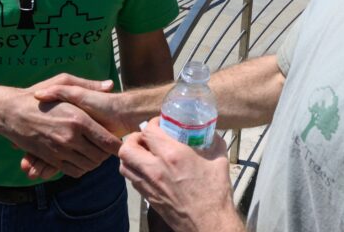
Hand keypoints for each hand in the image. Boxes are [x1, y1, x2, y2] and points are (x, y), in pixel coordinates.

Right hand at [20, 80, 134, 179]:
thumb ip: (89, 85)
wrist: (11, 112)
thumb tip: (110, 85)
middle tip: (107, 147)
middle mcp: (71, 138)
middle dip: (106, 154)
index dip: (117, 145)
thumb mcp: (63, 82)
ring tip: (95, 152)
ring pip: (88, 166)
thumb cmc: (38, 95)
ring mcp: (60, 151)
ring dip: (94, 162)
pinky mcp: (50, 159)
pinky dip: (81, 168)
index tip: (119, 142)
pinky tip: (81, 158)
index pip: (107, 141)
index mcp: (79, 119)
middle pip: (100, 157)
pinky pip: (73, 171)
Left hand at [118, 117, 239, 231]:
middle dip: (134, 138)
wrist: (208, 223)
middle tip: (146, 138)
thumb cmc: (215, 193)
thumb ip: (213, 142)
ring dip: (130, 155)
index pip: (148, 131)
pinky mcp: (148, 198)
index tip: (160, 124)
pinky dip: (134, 170)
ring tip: (143, 153)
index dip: (152, 123)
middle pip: (127, 147)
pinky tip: (148, 170)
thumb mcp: (219, 159)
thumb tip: (210, 133)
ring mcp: (149, 185)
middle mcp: (155, 169)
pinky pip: (131, 179)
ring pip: (124, 164)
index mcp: (173, 155)